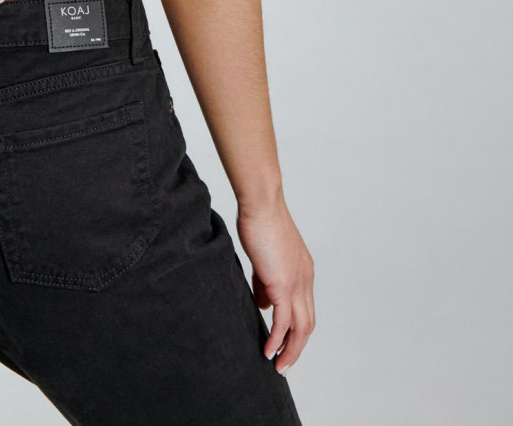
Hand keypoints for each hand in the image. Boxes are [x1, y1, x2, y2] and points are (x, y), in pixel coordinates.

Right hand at [236, 195, 314, 374]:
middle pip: (308, 324)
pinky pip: (283, 320)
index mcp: (303, 272)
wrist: (261, 204)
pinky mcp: (282, 284)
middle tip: (284, 363)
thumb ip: (265, 281)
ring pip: (301, 327)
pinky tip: (269, 349)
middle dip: (297, 346)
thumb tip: (264, 303)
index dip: (296, 329)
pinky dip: (278, 338)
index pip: (305, 308)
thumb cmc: (259, 222)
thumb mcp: (264, 257)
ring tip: (278, 364)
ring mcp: (297, 283)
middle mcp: (305, 280)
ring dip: (291, 349)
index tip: (284, 343)